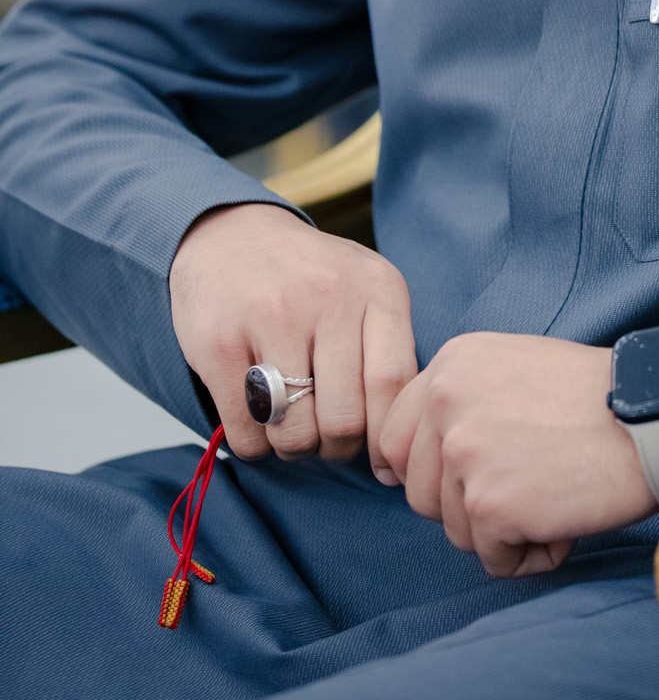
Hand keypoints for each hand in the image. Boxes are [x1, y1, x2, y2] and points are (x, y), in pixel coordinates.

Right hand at [169, 202, 416, 478]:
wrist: (230, 235)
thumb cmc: (310, 279)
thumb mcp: (365, 291)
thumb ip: (388, 352)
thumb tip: (399, 446)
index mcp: (377, 286)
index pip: (392, 385)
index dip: (387, 438)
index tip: (383, 464)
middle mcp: (328, 296)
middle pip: (344, 420)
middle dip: (338, 448)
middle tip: (327, 438)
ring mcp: (271, 316)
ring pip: (295, 434)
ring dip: (295, 448)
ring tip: (292, 423)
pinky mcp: (219, 343)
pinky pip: (247, 434)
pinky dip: (255, 446)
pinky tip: (258, 418)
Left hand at [379, 331, 658, 577]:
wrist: (652, 415)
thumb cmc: (594, 394)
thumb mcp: (511, 366)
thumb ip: (460, 398)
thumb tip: (409, 458)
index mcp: (450, 364)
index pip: (391, 434)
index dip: (417, 470)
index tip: (449, 484)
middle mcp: (445, 403)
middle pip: (417, 490)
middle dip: (463, 505)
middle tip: (521, 489)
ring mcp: (464, 454)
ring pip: (454, 528)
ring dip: (499, 530)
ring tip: (550, 500)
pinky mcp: (490, 505)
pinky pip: (491, 558)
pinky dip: (527, 555)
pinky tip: (562, 526)